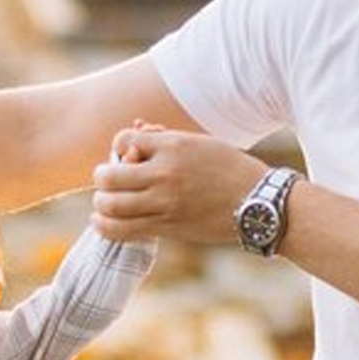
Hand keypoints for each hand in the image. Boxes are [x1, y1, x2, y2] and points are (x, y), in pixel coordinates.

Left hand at [90, 124, 267, 243]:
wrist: (258, 203)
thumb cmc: (229, 169)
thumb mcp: (199, 143)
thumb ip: (165, 138)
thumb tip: (138, 129)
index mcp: (173, 145)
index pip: (123, 140)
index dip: (118, 146)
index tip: (124, 155)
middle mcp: (165, 173)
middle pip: (109, 176)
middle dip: (102, 177)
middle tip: (106, 181)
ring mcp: (165, 203)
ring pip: (111, 206)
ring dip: (101, 204)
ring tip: (102, 204)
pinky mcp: (168, 227)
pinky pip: (124, 230)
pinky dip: (106, 226)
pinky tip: (101, 221)